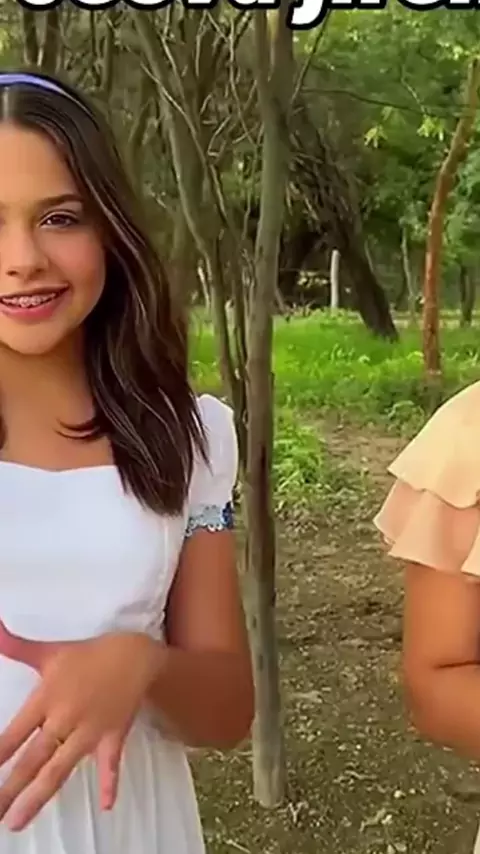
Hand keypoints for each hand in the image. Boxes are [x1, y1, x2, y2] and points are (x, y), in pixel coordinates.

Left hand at [0, 622, 115, 811]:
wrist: (135, 653)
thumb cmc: (89, 654)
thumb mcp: (50, 651)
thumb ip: (17, 646)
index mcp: (47, 699)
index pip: (14, 733)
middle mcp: (65, 719)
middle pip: (32, 759)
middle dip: (10, 788)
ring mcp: (90, 731)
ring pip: (60, 769)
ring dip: (38, 796)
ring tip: (18, 821)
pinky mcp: (112, 737)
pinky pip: (110, 764)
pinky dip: (110, 783)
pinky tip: (107, 806)